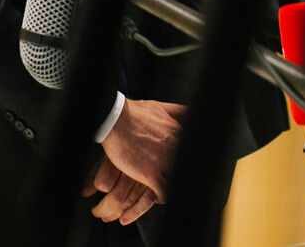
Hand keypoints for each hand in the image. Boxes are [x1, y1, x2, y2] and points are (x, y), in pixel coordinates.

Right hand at [88, 98, 185, 221]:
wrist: (115, 121)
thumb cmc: (133, 113)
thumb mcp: (160, 107)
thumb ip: (176, 111)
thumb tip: (188, 111)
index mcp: (178, 134)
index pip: (188, 154)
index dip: (184, 163)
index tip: (180, 167)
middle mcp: (175, 149)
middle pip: (183, 169)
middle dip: (179, 175)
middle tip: (173, 179)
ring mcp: (164, 162)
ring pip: (175, 182)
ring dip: (171, 188)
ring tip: (167, 191)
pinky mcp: (152, 174)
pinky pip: (163, 194)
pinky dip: (161, 197)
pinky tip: (158, 197)